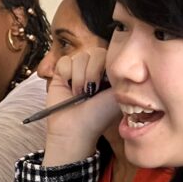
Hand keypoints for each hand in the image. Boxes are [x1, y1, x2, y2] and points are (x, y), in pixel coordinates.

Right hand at [42, 46, 120, 165]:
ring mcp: (76, 71)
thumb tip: (121, 61)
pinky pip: (64, 61)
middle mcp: (93, 69)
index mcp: (109, 73)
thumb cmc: (98, 116)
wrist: (75, 128)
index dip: (105, 67)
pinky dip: (66, 75)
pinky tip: (67, 87)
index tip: (103, 86)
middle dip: (92, 73)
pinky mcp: (61, 74)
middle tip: (90, 92)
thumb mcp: (117, 94)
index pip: (110, 54)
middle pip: (95, 52)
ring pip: (79, 57)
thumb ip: (121, 74)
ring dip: (79, 78)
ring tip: (78, 94)